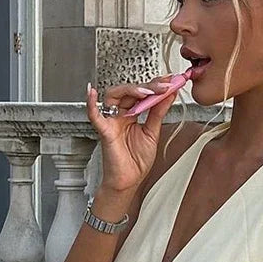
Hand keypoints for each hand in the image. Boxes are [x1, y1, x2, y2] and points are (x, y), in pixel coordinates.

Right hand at [85, 77, 180, 195]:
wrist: (129, 181)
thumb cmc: (136, 161)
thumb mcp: (152, 133)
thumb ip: (158, 113)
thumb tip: (168, 95)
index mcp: (132, 114)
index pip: (142, 93)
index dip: (155, 85)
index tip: (170, 80)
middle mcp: (120, 115)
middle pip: (130, 91)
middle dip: (148, 86)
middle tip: (164, 84)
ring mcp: (112, 121)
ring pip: (115, 96)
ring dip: (131, 90)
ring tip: (147, 91)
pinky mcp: (105, 131)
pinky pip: (95, 116)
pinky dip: (91, 104)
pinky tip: (92, 93)